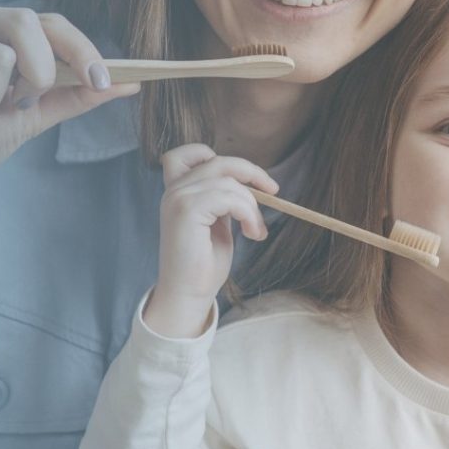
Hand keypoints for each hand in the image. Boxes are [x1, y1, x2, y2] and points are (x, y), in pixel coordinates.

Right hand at [144, 144, 278, 337]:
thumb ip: (222, 200)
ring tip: (256, 230)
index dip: (214, 155)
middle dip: (251, 173)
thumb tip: (249, 185)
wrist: (188, 294)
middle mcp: (173, 191)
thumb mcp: (217, 223)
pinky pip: (230, 197)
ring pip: (229, 181)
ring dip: (252, 206)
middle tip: (274, 192)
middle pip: (219, 161)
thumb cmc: (203, 264)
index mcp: (177, 192)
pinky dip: (248, 213)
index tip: (244, 177)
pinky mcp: (187, 210)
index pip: (184, 153)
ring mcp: (178, 198)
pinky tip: (251, 234)